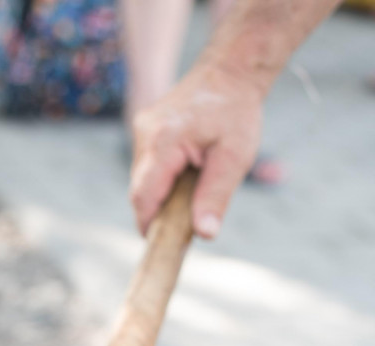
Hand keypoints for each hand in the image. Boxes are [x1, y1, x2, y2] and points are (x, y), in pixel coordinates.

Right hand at [129, 62, 263, 238]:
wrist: (231, 68)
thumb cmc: (236, 111)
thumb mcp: (234, 157)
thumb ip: (216, 197)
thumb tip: (205, 234)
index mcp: (164, 142)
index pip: (144, 197)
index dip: (149, 225)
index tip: (161, 245)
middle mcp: (145, 135)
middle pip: (140, 191)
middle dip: (157, 212)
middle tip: (181, 226)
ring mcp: (142, 130)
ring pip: (142, 180)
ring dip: (160, 195)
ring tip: (189, 194)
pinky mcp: (146, 129)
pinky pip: (147, 166)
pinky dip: (162, 180)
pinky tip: (184, 176)